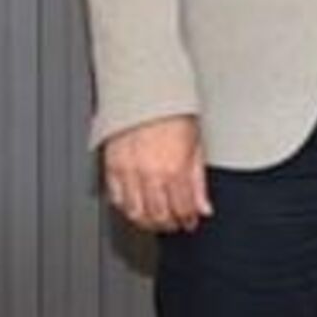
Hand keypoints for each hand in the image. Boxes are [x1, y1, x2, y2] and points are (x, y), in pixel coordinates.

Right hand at [103, 115, 211, 232]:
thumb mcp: (196, 144)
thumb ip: (199, 180)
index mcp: (175, 169)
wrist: (146, 92)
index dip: (187, 220)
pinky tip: (135, 208)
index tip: (189, 222)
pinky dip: (126, 208)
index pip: (182, 209)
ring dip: (147, 222)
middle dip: (169, 224)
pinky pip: (116, 198)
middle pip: (158, 215)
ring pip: (135, 212)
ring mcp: (129, 172)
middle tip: (174, 224)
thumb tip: (204, 207)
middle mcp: (151, 174)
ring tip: (156, 221)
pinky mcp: (112, 167)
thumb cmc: (173, 112)